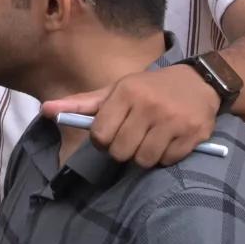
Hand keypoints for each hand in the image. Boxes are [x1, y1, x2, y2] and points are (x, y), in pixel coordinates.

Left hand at [41, 63, 218, 166]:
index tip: (111, 135)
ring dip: (144, 156)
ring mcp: (173, 121)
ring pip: (144, 160)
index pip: (100, 135)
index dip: (102, 141)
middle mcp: (149, 105)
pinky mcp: (193, 134)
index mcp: (126, 92)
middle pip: (120, 152)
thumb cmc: (149, 88)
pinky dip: (165, 157)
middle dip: (122, 150)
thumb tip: (45, 110)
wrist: (199, 82)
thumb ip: (81, 103)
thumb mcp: (116, 90)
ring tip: (150, 140)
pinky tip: (168, 141)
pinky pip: (167, 161)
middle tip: (132, 138)